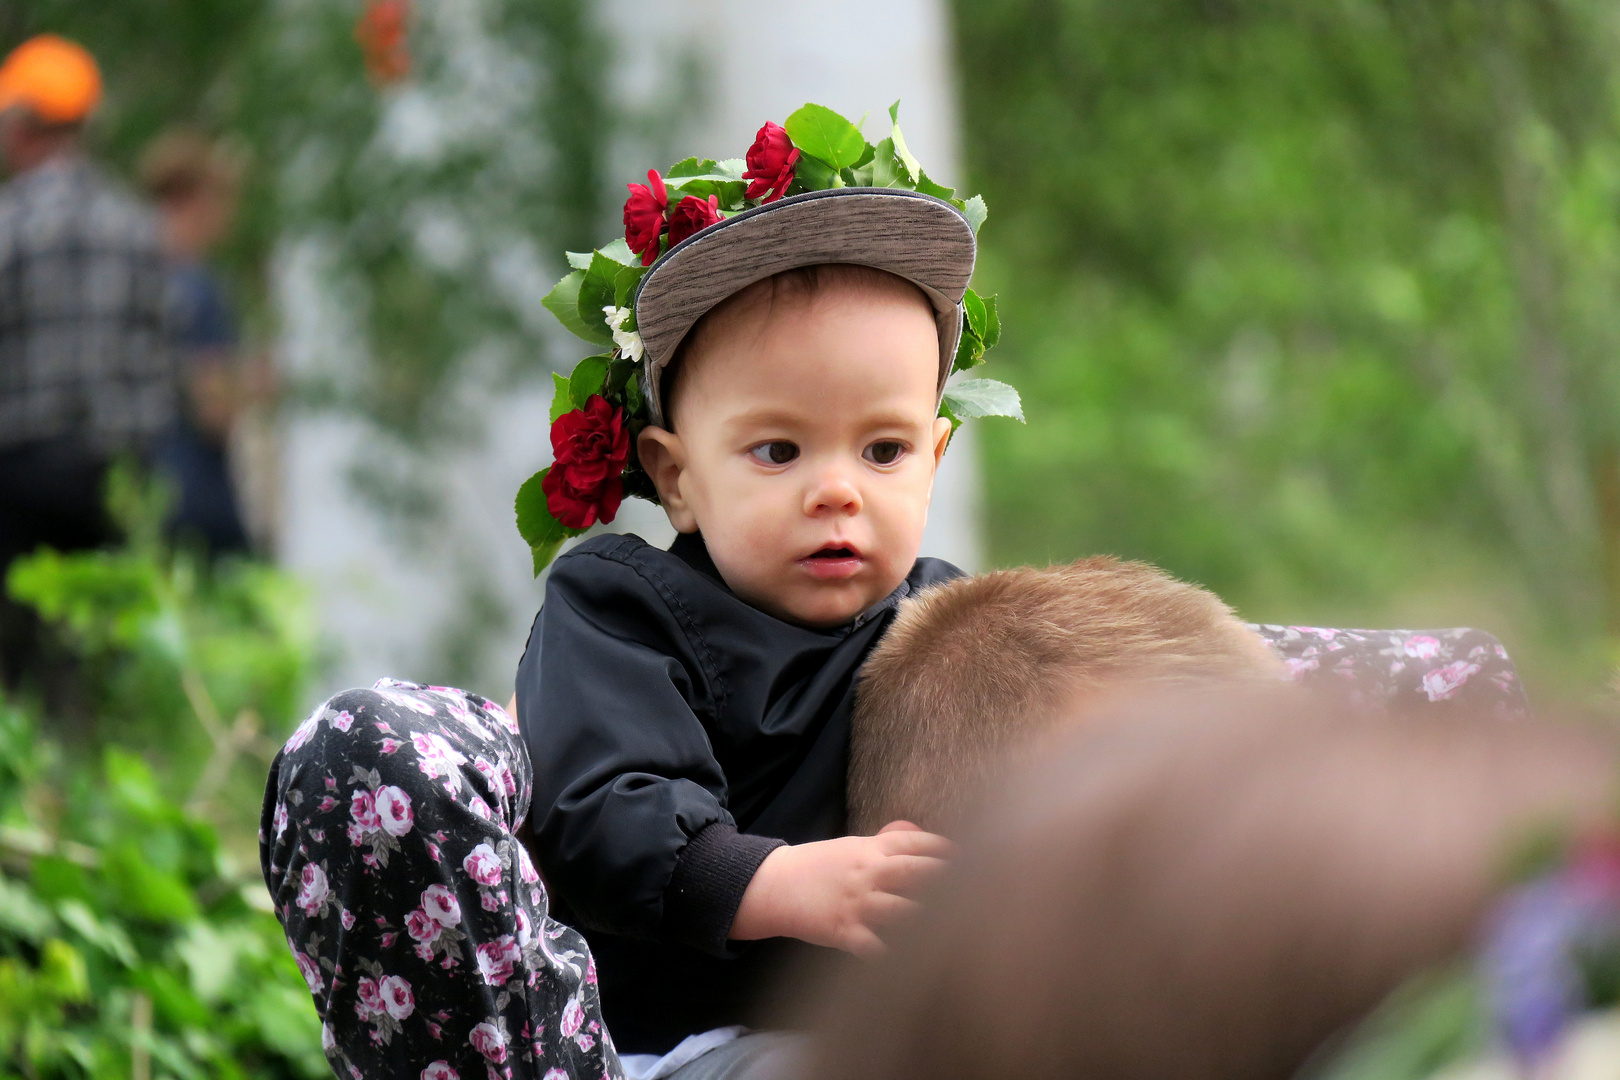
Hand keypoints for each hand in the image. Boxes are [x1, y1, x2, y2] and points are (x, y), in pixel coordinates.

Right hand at [729, 821, 952, 955]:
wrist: (775, 885)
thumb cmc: (819, 866)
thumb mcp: (852, 847)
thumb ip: (886, 844)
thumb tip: (920, 833)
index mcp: (870, 850)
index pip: (915, 844)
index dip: (944, 850)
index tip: (969, 858)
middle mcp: (867, 874)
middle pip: (915, 873)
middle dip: (947, 880)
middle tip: (978, 887)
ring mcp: (857, 904)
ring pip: (901, 911)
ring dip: (929, 918)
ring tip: (958, 924)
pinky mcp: (844, 931)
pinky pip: (874, 946)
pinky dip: (895, 955)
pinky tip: (917, 962)